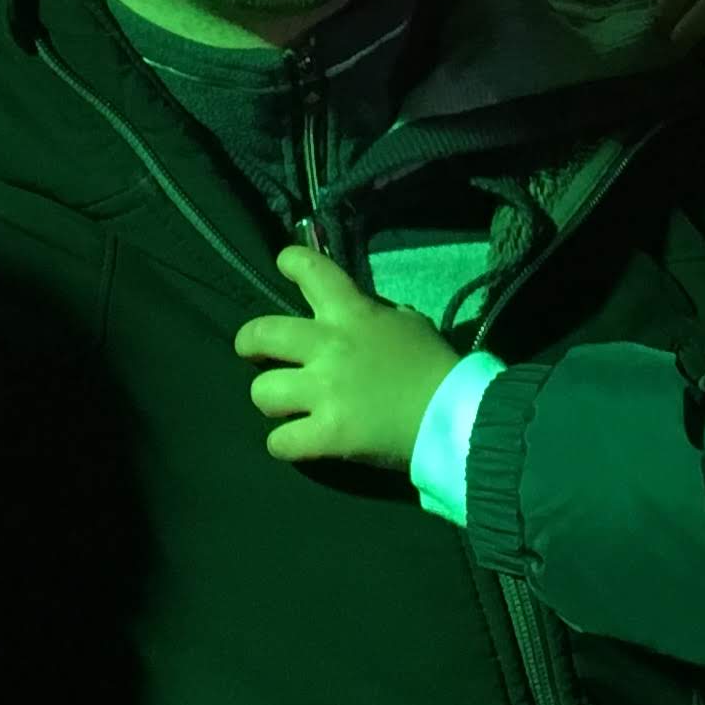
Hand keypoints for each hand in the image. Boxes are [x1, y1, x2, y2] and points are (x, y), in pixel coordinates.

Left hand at [236, 247, 458, 468]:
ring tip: (286, 406)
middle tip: (253, 352)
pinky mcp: (327, 434)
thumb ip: (378, 317)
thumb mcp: (410, 324)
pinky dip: (285, 443)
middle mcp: (329, 346)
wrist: (455, 414)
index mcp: (353, 313)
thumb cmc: (436, 366)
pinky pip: (279, 441)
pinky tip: (299, 441)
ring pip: (262, 391)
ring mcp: (324, 391)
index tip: (284, 262)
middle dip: (249, 342)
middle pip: (262, 334)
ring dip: (272, 399)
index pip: (312, 271)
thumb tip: (366, 318)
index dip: (291, 262)